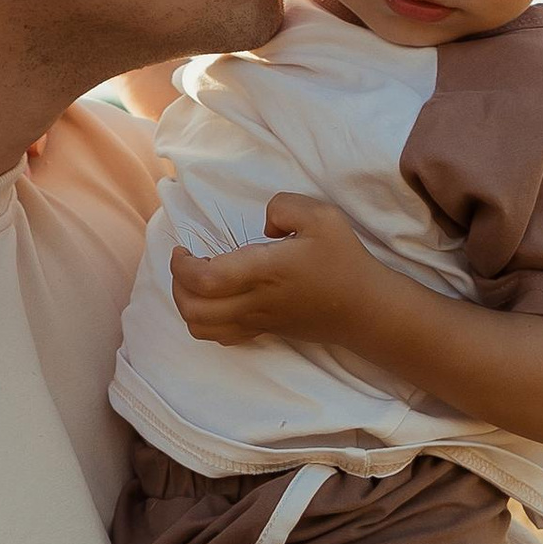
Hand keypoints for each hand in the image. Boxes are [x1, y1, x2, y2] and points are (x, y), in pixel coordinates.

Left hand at [171, 194, 384, 351]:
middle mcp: (254, 301)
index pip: (204, 280)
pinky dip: (206, 322)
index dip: (181, 266)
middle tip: (186, 262)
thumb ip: (283, 206)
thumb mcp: (322, 216)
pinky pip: (222, 337)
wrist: (365, 308)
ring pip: (202, 328)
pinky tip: (218, 301)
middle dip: (177, 285)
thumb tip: (263, 225)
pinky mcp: (265, 331)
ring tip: (197, 282)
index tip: (183, 248)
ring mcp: (258, 320)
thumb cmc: (344, 261)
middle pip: (193, 309)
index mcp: (262, 272)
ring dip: (187, 306)